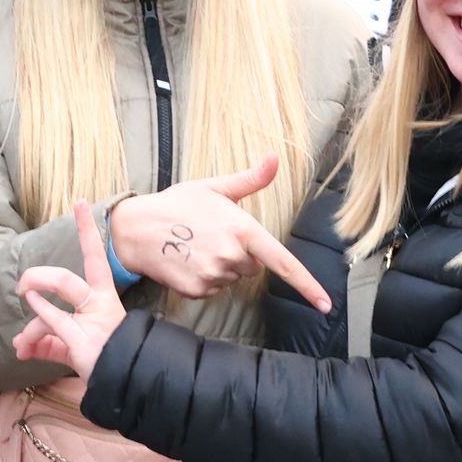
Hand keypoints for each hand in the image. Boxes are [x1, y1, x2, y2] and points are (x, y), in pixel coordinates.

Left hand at [12, 199, 133, 387]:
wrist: (127, 383)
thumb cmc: (106, 361)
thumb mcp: (74, 347)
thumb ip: (50, 341)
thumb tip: (22, 344)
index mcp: (103, 298)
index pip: (95, 258)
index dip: (86, 230)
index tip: (79, 202)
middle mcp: (99, 304)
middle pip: (66, 279)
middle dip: (39, 277)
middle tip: (22, 286)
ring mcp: (92, 320)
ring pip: (60, 294)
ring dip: (35, 301)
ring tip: (21, 325)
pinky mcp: (82, 340)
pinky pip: (54, 322)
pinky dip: (38, 317)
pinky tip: (26, 321)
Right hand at [98, 156, 334, 307]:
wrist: (136, 228)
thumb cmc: (177, 204)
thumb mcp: (215, 187)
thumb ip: (250, 179)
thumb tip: (275, 157)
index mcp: (242, 229)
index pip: (283, 263)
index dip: (307, 285)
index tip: (326, 305)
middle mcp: (231, 255)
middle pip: (253, 266)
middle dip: (240, 254)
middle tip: (212, 236)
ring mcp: (214, 275)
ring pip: (233, 278)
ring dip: (222, 266)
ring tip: (196, 247)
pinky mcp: (198, 290)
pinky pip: (214, 289)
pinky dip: (204, 279)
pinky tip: (187, 261)